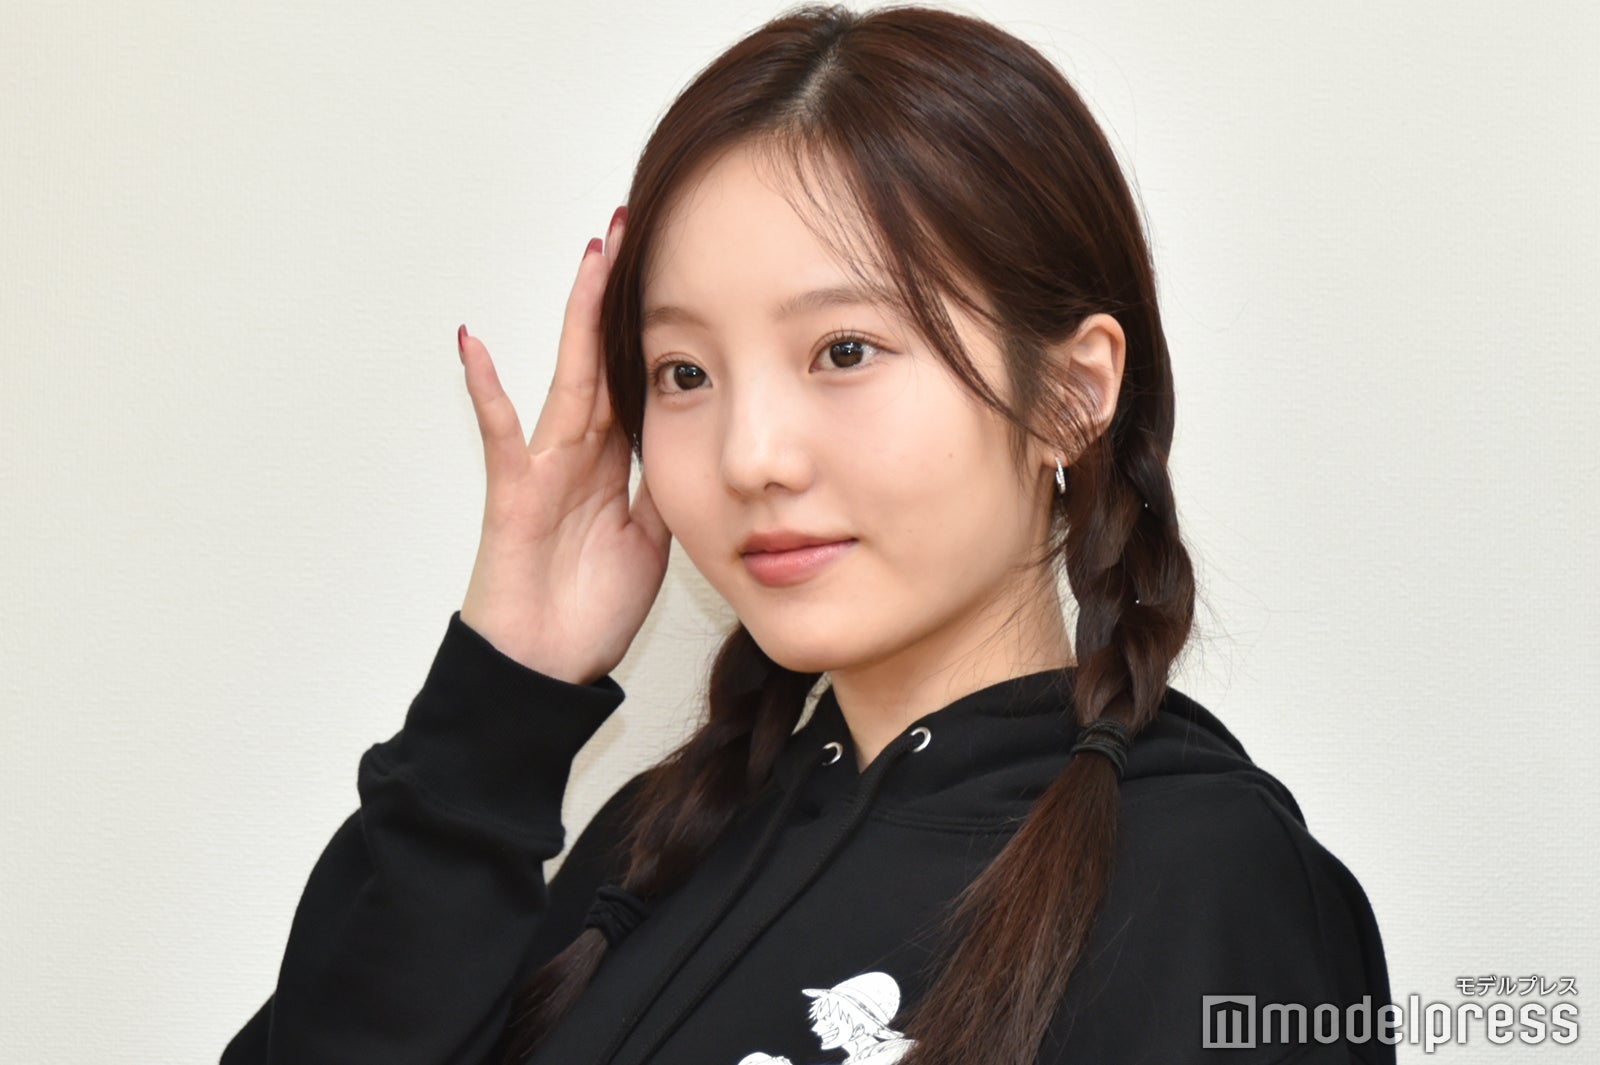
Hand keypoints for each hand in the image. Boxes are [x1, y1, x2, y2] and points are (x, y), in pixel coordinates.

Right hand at [456, 208, 669, 685]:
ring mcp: (544, 469)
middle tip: (631, 231)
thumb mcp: (652, 538)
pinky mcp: (514, 495)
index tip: (675, 275)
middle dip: (616, 298)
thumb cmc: (588, 610)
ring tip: (589, 258)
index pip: (636, 379)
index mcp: (613, 463)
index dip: (654, 330)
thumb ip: (664, 486)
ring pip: (567, 379)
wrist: (544, 670)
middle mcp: (579, 454)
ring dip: (578, 320)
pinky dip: (486, 391)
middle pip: (603, 359)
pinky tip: (473, 343)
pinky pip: (502, 436)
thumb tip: (695, 442)